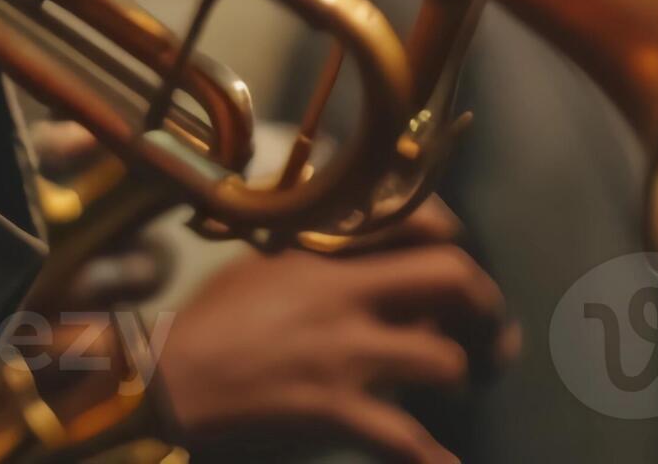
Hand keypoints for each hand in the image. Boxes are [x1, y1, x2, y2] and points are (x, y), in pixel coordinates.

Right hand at [150, 204, 515, 463]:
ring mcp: (344, 355)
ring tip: (455, 387)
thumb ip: (318, 253)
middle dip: (486, 307)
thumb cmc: (207, 324)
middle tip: (491, 330)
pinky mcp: (338, 412)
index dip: (452, 236)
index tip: (458, 254)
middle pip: (453, 279)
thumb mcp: (261, 263)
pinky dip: (434, 460)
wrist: (166, 382)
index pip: (415, 218)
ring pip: (445, 361)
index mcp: (322, 250)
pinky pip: (409, 442)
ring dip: (459, 377)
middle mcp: (343, 293)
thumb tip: (368, 250)